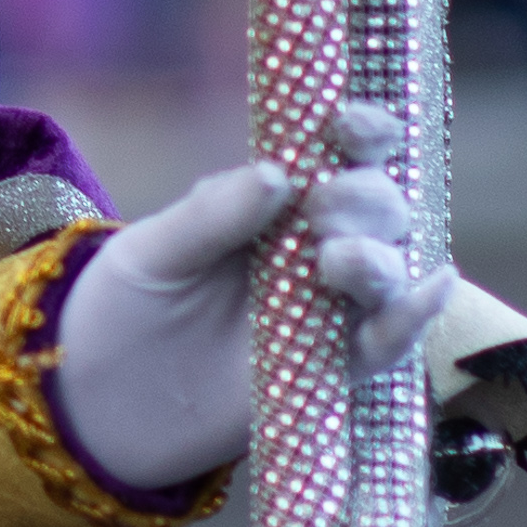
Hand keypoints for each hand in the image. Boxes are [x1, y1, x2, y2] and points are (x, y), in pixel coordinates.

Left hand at [56, 102, 459, 492]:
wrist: (95, 401)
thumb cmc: (120, 309)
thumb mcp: (151, 253)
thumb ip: (210, 216)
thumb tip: (279, 173)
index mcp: (271, 202)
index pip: (337, 155)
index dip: (363, 132)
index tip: (351, 125)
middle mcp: (310, 250)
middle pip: (377, 209)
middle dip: (364, 198)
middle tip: (322, 210)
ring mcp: (325, 310)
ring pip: (389, 273)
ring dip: (380, 259)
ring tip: (336, 259)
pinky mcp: (328, 370)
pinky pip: (384, 345)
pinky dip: (411, 320)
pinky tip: (431, 287)